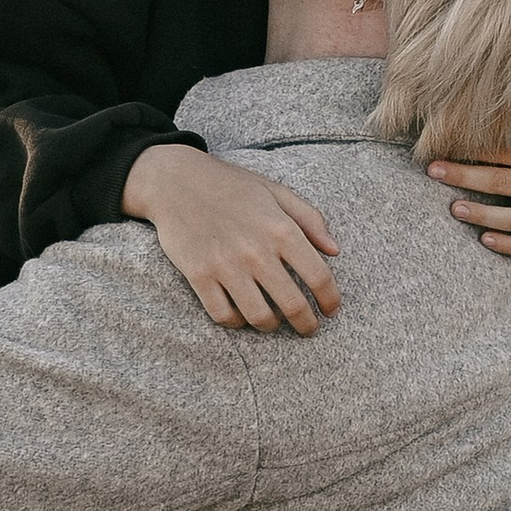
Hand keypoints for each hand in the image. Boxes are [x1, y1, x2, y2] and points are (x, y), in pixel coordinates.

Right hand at [123, 142, 341, 333]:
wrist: (175, 181)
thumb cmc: (230, 185)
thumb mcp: (275, 192)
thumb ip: (310, 219)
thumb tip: (335, 251)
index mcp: (281, 228)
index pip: (319, 277)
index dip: (331, 301)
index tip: (331, 311)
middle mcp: (256, 251)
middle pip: (294, 305)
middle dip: (307, 324)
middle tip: (309, 329)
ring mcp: (226, 266)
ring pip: (260, 317)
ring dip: (272, 326)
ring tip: (275, 322)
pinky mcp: (199, 276)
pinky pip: (224, 315)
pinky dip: (237, 322)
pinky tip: (243, 315)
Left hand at [426, 142, 510, 256]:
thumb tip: (481, 116)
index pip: (503, 152)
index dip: (471, 148)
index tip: (443, 144)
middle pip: (500, 182)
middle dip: (463, 175)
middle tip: (434, 170)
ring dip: (481, 214)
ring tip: (455, 208)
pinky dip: (508, 245)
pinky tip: (485, 239)